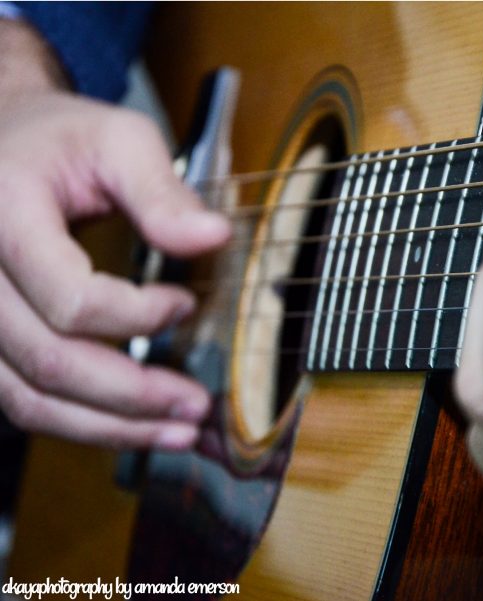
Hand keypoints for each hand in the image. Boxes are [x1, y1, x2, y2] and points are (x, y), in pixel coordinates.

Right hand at [0, 19, 229, 449]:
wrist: (1, 144)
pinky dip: (81, 423)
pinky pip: (24, 399)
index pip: (70, 299)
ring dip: (109, 427)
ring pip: (29, 398)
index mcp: (4, 219)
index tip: (186, 303)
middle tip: (198, 406)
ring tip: (177, 433)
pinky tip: (133, 427)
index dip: (137, 316)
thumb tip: (213, 237)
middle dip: (133, 395)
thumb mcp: (116, 137)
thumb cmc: (57, 137)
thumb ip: (161, 189)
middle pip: (49, 362)